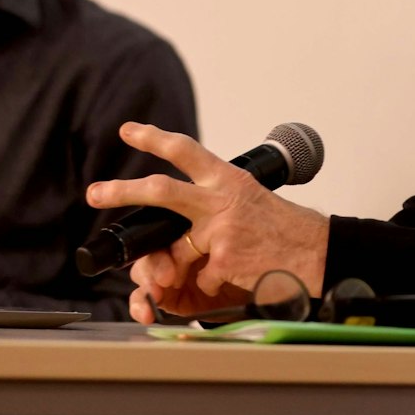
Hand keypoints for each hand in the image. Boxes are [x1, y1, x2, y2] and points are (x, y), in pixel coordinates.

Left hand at [88, 122, 331, 323]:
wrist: (319, 252)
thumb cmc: (288, 231)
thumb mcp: (251, 203)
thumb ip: (217, 206)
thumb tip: (182, 228)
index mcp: (229, 180)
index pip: (186, 151)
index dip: (153, 138)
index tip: (128, 130)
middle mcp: (221, 200)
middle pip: (160, 190)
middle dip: (121, 191)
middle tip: (94, 192)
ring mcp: (220, 230)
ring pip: (173, 249)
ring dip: (170, 268)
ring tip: (171, 277)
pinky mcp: (223, 260)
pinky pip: (200, 279)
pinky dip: (211, 284)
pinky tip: (233, 279)